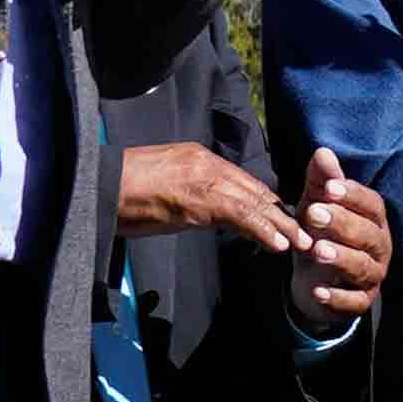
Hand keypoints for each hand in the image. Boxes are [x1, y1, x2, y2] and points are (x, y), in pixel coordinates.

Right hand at [114, 138, 303, 249]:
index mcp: (198, 157)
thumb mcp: (164, 190)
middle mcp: (206, 162)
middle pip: (254, 189)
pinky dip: (263, 230)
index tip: (284, 220)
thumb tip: (207, 213)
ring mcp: (203, 177)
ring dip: (281, 225)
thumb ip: (190, 196)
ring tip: (302, 244)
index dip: (266, 202)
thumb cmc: (121, 193)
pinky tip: (278, 244)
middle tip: (306, 232)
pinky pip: (240, 214)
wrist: (97, 186)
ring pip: (254, 201)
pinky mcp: (198, 197)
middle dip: (281, 212)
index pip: (242, 181)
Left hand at [283, 152, 386, 331]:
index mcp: (373, 220)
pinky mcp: (361, 302)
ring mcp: (373, 275)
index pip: (371, 205)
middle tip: (313, 214)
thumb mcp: (317, 206)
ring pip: (363, 267)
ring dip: (341, 258)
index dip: (353, 195)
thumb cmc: (321, 235)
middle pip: (368, 235)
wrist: (315, 281)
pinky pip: (354, 301)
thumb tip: (322, 152)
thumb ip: (321, 182)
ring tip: (317, 250)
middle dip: (342, 224)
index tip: (330, 187)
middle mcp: (379, 247)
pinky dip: (337, 297)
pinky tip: (317, 290)